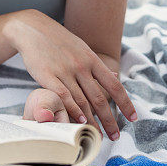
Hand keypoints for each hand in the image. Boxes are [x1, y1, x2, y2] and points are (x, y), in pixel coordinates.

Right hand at [9, 9, 135, 138]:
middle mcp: (81, 66)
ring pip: (82, 101)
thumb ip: (97, 66)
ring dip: (91, 121)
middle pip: (100, 98)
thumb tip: (116, 77)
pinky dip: (72, 110)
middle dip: (109, 119)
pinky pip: (63, 96)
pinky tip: (78, 122)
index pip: (114, 85)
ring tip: (97, 136)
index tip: (133, 118)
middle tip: (115, 136)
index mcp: (92, 59)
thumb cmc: (59, 41)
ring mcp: (65, 70)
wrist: (33, 29)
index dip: (125, 103)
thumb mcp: (82, 49)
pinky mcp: (48, 75)